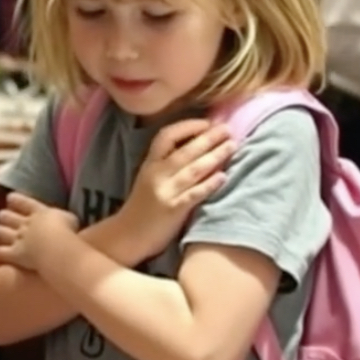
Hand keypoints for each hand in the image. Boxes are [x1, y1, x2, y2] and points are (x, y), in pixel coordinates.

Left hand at [0, 192, 78, 270]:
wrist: (56, 247)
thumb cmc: (67, 231)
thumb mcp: (70, 219)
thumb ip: (65, 217)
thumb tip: (66, 217)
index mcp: (40, 212)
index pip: (26, 203)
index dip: (17, 200)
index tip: (10, 197)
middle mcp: (26, 223)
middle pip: (10, 217)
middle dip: (5, 215)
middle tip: (0, 214)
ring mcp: (18, 238)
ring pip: (3, 233)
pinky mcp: (14, 254)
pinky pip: (1, 253)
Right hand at [118, 118, 234, 259]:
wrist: (126, 236)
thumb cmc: (141, 208)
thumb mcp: (148, 180)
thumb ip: (167, 165)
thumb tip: (198, 148)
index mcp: (149, 164)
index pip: (166, 136)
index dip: (187, 127)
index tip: (206, 123)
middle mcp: (156, 174)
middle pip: (185, 151)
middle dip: (208, 138)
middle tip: (228, 129)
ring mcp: (164, 192)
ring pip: (192, 169)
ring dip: (215, 156)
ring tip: (232, 146)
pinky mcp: (172, 210)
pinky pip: (194, 194)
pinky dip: (209, 184)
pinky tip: (223, 177)